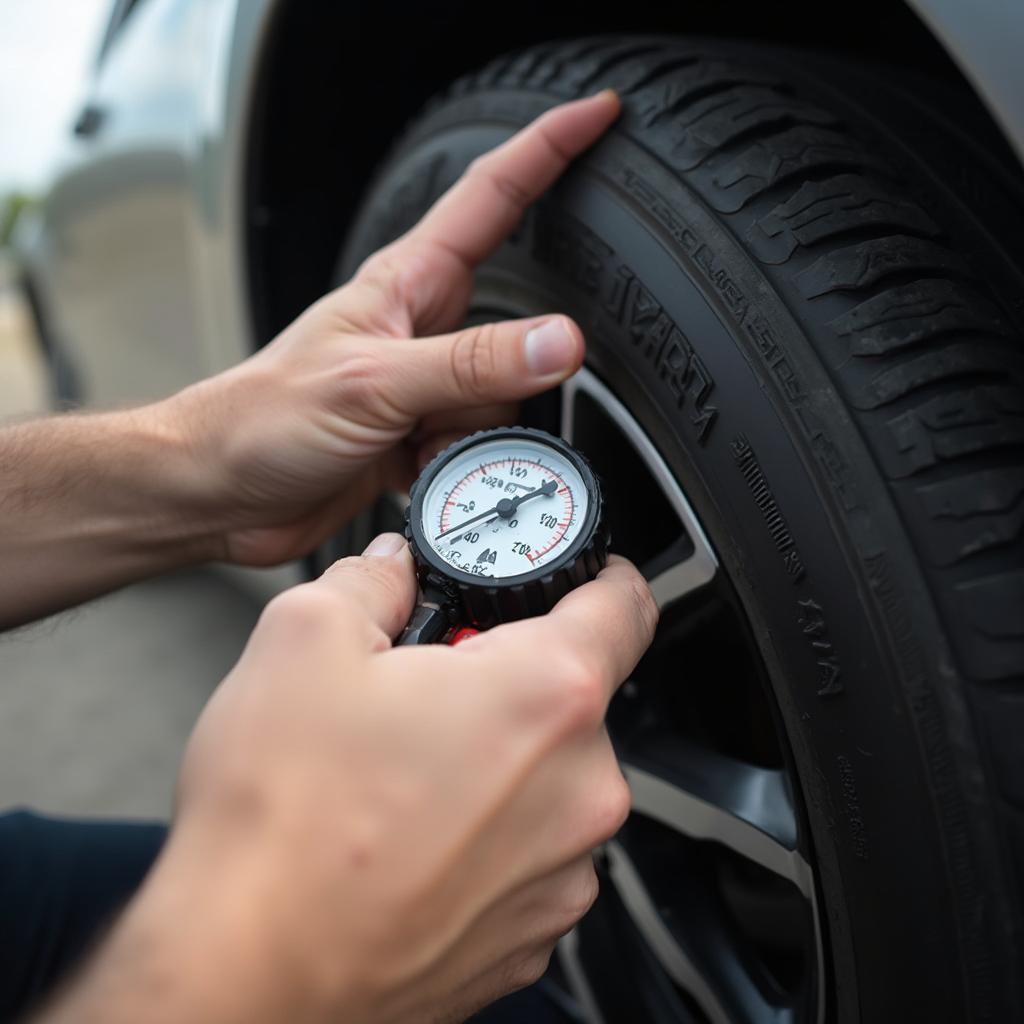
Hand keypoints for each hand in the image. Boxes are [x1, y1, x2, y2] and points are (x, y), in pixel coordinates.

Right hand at [47, 539, 655, 1022]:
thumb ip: (372, 579)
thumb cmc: (281, 824)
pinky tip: (408, 838)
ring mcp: (561, 873)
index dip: (599, 576)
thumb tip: (392, 569)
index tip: (574, 581)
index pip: (625, 604)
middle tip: (427, 692)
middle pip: (573, 698)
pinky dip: (486, 836)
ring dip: (496, 762)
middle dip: (508, 679)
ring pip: (549, 780)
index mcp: (545, 697)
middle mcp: (578, 790)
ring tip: (403, 775)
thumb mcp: (306, 639)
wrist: (246, 976)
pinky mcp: (530, 936)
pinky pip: (529, 854)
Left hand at [162, 91, 619, 566]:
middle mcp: (422, 328)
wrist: (218, 493)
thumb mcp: (374, 383)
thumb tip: (560, 342)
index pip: (493, 196)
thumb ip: (472, 365)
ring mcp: (422, 385)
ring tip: (414, 441)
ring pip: (505, 395)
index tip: (599, 115)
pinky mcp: (418, 436)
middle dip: (516, 366)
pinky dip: (459, 465)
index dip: (550, 150)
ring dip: (473, 430)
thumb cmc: (261, 419)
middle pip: (519, 324)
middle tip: (464, 400)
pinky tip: (413, 469)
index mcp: (405, 284)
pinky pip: (478, 443)